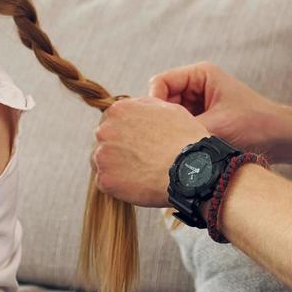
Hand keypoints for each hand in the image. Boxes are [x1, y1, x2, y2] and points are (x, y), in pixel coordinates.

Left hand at [91, 96, 207, 206]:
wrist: (189, 169)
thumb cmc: (184, 139)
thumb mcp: (168, 109)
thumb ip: (144, 107)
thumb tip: (135, 108)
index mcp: (119, 110)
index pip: (112, 119)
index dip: (126, 131)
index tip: (137, 141)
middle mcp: (105, 130)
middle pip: (105, 140)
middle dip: (118, 148)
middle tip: (139, 158)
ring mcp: (102, 156)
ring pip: (102, 161)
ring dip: (116, 166)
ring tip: (140, 172)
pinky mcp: (105, 180)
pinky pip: (106, 182)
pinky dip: (118, 185)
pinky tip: (137, 183)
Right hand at [149, 61, 284, 154]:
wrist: (282, 139)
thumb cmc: (255, 126)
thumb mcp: (214, 127)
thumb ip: (181, 130)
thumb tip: (154, 140)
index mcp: (200, 74)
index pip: (159, 83)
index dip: (154, 104)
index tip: (159, 127)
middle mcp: (196, 84)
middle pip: (162, 100)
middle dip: (164, 120)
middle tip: (168, 141)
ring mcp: (199, 102)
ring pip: (170, 116)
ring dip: (173, 131)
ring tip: (182, 147)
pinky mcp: (203, 118)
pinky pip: (180, 126)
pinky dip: (181, 137)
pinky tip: (187, 151)